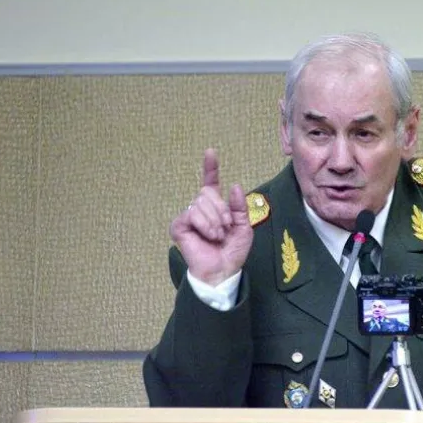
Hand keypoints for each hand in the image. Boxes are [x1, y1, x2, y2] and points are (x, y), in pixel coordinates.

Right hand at [170, 149, 253, 285]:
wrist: (223, 270)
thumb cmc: (232, 251)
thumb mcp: (244, 226)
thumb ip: (239, 206)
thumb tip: (233, 185)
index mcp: (215, 207)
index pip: (210, 183)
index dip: (210, 167)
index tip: (210, 152)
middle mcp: (200, 209)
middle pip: (207, 193)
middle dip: (222, 210)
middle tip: (226, 228)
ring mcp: (189, 217)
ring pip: (200, 202)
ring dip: (215, 220)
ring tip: (218, 236)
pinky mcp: (179, 226)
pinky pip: (192, 214)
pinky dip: (205, 225)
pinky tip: (209, 236)